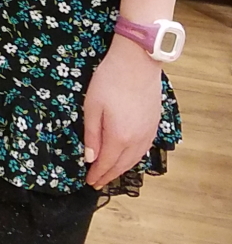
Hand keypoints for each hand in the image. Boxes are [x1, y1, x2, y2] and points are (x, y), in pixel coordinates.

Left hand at [83, 34, 163, 188]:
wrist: (137, 62)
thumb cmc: (110, 80)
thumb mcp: (92, 106)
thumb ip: (92, 135)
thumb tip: (90, 158)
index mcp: (119, 137)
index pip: (106, 164)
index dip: (97, 174)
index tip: (89, 182)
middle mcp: (137, 140)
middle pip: (121, 165)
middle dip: (108, 175)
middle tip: (97, 182)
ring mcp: (148, 133)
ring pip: (134, 159)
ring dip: (121, 169)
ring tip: (110, 173)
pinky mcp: (154, 124)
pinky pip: (143, 149)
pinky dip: (133, 158)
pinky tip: (128, 157)